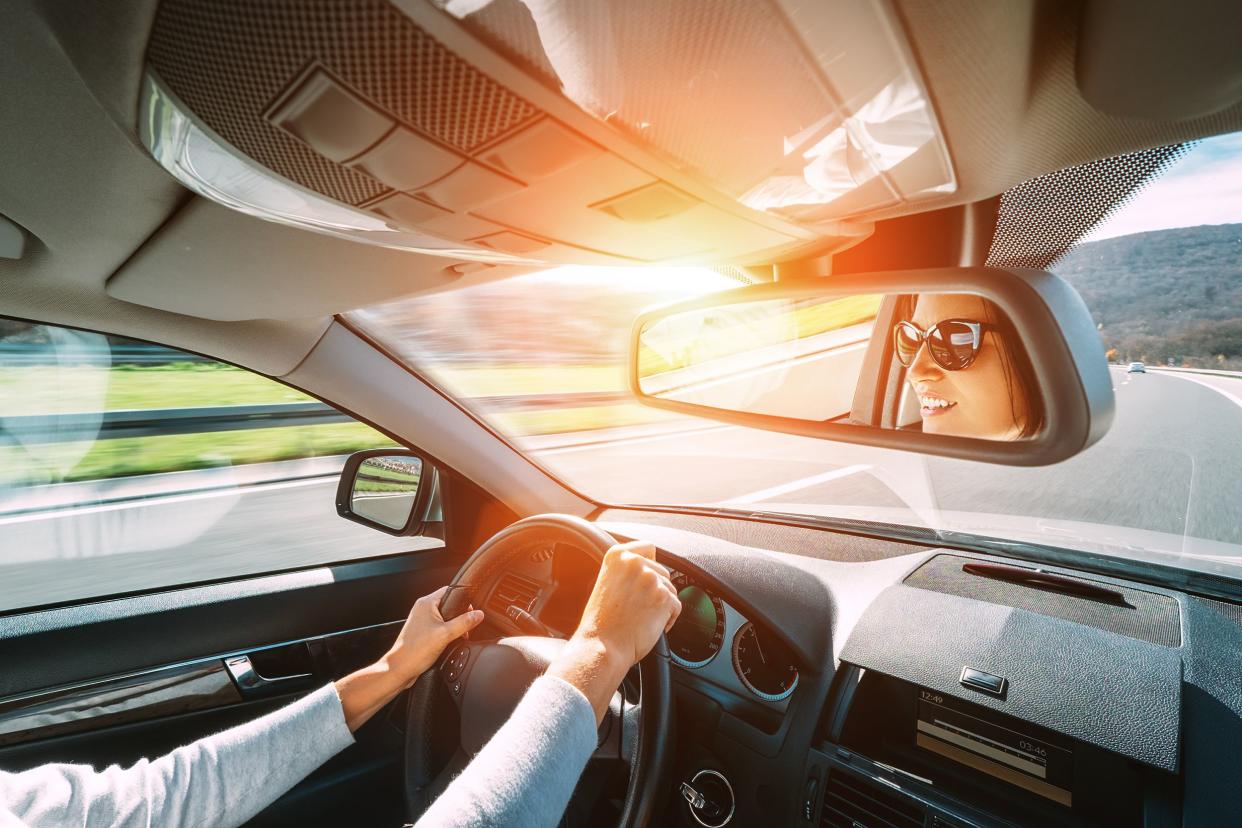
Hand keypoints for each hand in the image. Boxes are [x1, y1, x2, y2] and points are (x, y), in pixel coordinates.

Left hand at [336, 585, 483, 731]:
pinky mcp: (422, 632)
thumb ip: (464, 622)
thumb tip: (478, 614)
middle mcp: (422, 609)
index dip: (463, 599)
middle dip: (459, 616)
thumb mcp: (446, 635)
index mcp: (426, 603)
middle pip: (449, 605)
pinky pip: (439, 628)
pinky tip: (447, 644)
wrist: (400, 669)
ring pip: (444, 618)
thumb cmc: (414, 651)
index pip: (449, 590)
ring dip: (453, 627)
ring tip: (454, 637)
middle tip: (463, 628)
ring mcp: (421, 621)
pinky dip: (446, 634)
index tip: (471, 610)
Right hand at [549, 541, 680, 722]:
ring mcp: (650, 578)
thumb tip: (648, 568)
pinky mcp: (663, 596)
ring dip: (662, 604)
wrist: (602, 646)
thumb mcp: (606, 583)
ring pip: (670, 588)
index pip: (648, 547)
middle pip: (662, 571)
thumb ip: (625, 571)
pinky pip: (676, 605)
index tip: (644, 579)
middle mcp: (634, 562)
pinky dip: (669, 618)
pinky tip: (651, 626)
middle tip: (639, 608)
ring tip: (643, 618)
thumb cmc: (601, 622)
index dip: (650, 565)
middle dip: (656, 590)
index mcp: (617, 555)